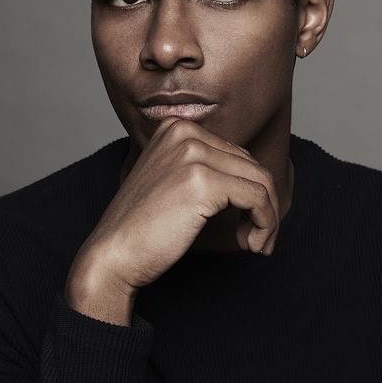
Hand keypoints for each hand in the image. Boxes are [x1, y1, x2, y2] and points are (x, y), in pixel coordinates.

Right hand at [64, 119, 279, 324]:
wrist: (114, 254)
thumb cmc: (143, 229)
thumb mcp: (175, 184)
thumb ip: (207, 171)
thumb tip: (256, 183)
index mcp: (176, 128)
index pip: (236, 155)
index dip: (250, 192)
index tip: (247, 223)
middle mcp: (184, 133)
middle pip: (251, 166)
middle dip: (263, 205)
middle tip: (255, 238)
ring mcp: (193, 154)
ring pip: (261, 182)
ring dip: (267, 217)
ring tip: (255, 243)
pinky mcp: (204, 181)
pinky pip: (257, 198)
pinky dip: (265, 223)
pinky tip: (250, 243)